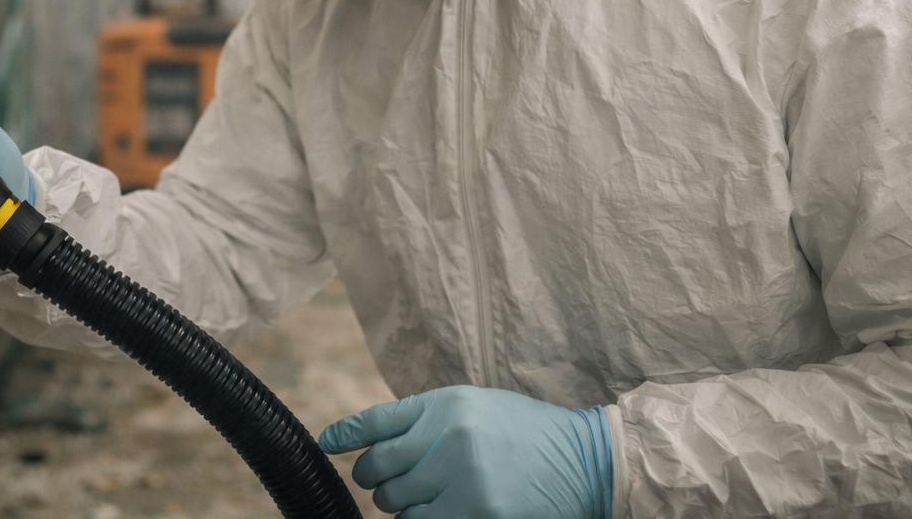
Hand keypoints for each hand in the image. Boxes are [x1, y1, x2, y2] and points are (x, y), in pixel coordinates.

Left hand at [319, 385, 612, 518]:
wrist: (584, 461)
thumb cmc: (524, 434)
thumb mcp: (474, 408)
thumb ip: (425, 420)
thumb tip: (369, 444)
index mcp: (446, 403)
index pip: (376, 420)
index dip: (346, 434)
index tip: (327, 444)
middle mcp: (448, 436)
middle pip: (379, 468)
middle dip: (375, 481)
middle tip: (386, 485)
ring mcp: (461, 477)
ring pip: (396, 505)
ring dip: (399, 508)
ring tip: (423, 501)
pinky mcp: (477, 513)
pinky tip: (437, 514)